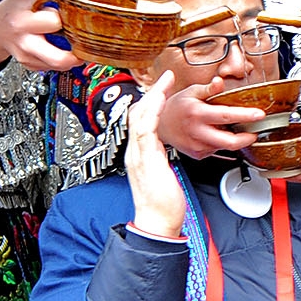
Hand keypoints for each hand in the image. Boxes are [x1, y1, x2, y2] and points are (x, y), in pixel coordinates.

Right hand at [125, 72, 186, 239]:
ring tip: (165, 82)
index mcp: (139, 155)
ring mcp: (139, 155)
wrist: (156, 223)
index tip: (160, 91)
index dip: (149, 103)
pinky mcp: (146, 159)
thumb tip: (163, 155)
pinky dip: (153, 111)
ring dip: (154, 96)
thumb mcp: (161, 176)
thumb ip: (159, 162)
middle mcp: (135, 152)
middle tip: (164, 78)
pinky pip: (146, 129)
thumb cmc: (162, 204)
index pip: (140, 122)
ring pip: (141, 116)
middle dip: (151, 93)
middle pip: (137, 113)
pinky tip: (161, 101)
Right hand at [155, 74, 266, 158]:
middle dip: (247, 138)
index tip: (259, 115)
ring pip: (224, 147)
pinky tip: (216, 134)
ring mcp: (198, 146)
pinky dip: (221, 143)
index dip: (246, 116)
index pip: (226, 116)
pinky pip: (216, 150)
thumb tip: (220, 82)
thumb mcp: (190, 92)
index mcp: (198, 114)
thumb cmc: (176, 107)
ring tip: (233, 129)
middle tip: (255, 131)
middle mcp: (198, 132)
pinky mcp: (198, 154)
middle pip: (230, 142)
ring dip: (233, 139)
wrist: (159, 125)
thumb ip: (208, 88)